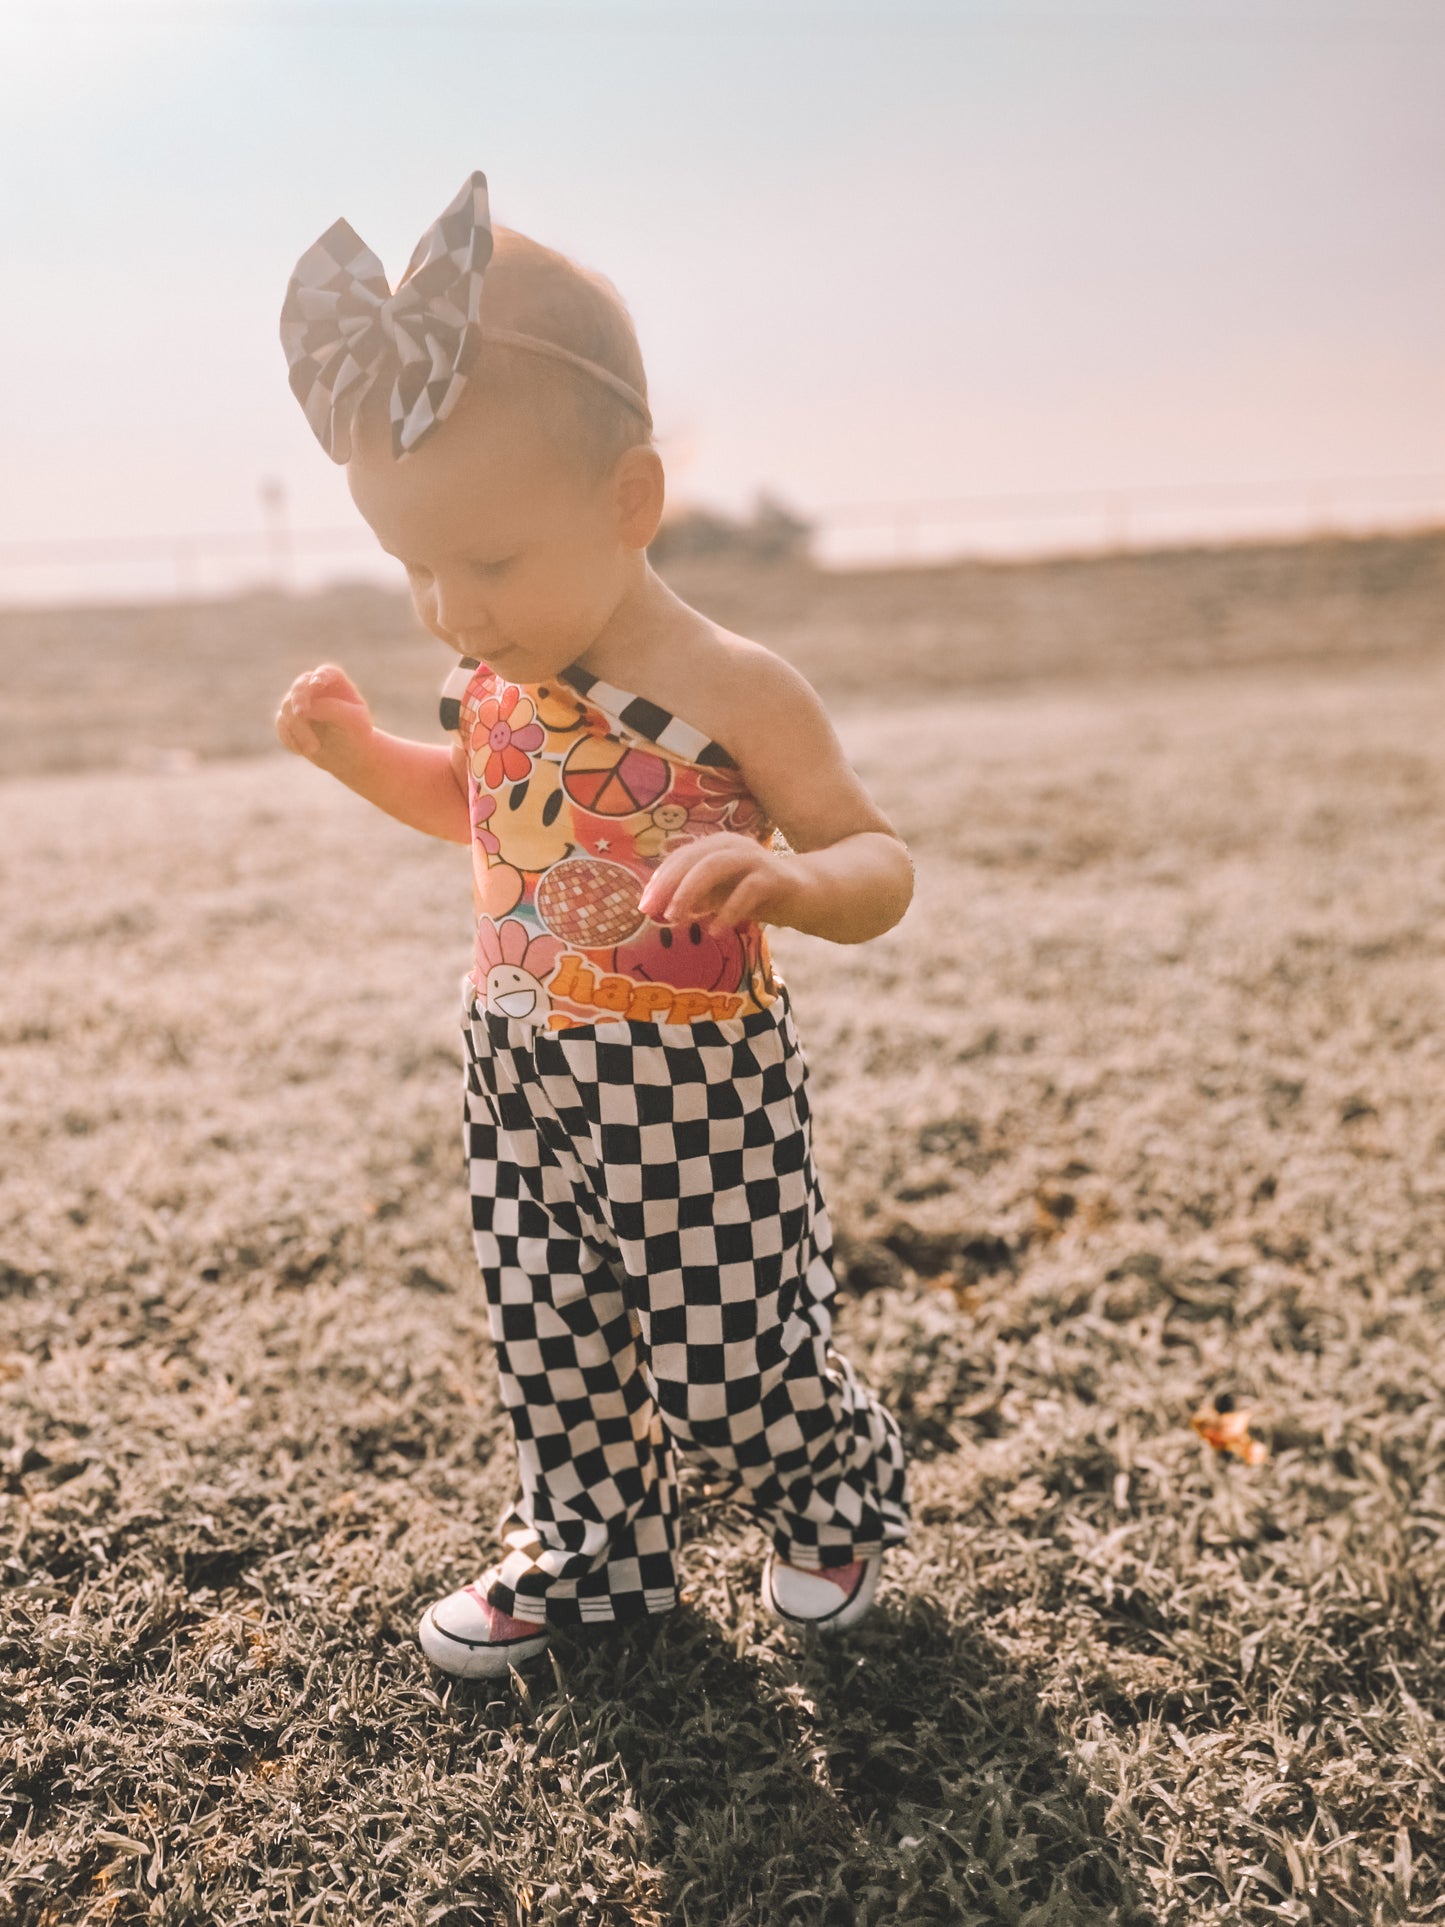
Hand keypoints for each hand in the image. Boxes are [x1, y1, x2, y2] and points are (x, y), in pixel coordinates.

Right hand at [275, 664, 373, 769]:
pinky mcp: (287, 718)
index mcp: (335, 682)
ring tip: (314, 749)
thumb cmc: (357, 734)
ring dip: (298, 729)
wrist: (348, 755)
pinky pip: (282, 724)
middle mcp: (314, 687)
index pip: (327, 673)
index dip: (320, 676)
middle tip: (300, 713)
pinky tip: (302, 751)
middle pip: (300, 686)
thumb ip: (334, 710)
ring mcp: (299, 701)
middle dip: (299, 699)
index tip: (317, 683)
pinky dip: (291, 738)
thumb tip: (307, 708)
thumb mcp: (355, 722)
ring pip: (288, 707)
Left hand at [637, 832, 805, 930]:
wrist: (812, 894)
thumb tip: (661, 912)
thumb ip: (697, 900)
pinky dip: (727, 911)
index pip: (680, 857)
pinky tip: (716, 931)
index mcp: (718, 846)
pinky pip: (747, 890)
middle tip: (652, 913)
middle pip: (693, 858)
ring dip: (690, 892)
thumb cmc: (761, 895)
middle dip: (668, 885)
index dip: (659, 880)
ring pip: (715, 866)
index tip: (643, 907)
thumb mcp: (723, 897)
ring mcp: (756, 859)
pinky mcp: (776, 877)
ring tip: (676, 919)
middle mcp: (734, 846)